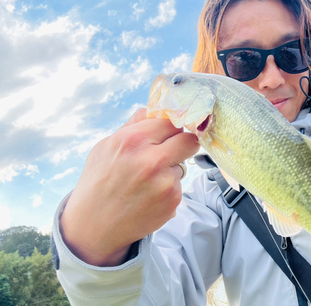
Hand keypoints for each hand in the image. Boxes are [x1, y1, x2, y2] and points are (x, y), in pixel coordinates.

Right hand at [59, 108, 198, 266]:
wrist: (94, 226)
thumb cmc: (98, 182)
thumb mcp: (106, 146)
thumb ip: (133, 125)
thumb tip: (154, 110)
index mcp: (132, 140)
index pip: (171, 122)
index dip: (171, 127)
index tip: (170, 132)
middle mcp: (151, 160)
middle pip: (190, 140)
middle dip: (183, 143)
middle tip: (173, 149)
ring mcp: (165, 183)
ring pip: (183, 164)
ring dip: (171, 169)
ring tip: (147, 181)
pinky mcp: (173, 201)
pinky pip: (179, 185)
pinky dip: (168, 188)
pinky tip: (149, 196)